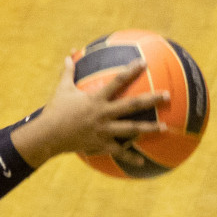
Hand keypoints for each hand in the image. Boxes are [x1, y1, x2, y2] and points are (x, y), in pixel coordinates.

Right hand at [13, 54, 167, 167]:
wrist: (48, 135)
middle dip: (151, 99)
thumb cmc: (55, 110)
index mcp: (96, 99)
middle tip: (168, 95)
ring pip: (131, 129)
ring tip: (165, 127)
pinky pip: (118, 152)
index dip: (131, 70)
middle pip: (132, 105)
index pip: (117, 81)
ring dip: (149, 128)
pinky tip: (141, 162)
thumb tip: (70, 53)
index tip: (144, 62)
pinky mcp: (101, 144)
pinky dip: (130, 158)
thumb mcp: (62, 89)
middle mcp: (104, 114)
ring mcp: (104, 130)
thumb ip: (69, 71)